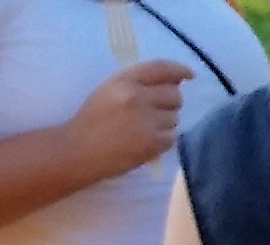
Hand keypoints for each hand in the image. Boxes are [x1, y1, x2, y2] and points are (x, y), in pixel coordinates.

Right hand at [63, 58, 190, 177]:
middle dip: (169, 104)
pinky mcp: (152, 142)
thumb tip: (176, 80)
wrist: (79, 150)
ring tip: (142, 129)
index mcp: (123, 81)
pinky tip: (144, 141)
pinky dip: (162, 140)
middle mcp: (136, 97)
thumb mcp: (110, 90)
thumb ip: (140, 83)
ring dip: (165, 124)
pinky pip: (172, 137)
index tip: (190, 75)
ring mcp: (146, 120)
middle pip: (175, 95)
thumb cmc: (94, 120)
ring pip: (175, 118)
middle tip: (153, 113)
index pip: (160, 68)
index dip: (179, 69)